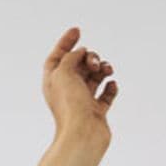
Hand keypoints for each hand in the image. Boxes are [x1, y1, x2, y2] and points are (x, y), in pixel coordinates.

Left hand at [42, 26, 117, 145]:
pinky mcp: (96, 112)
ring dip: (103, 69)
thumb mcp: (63, 72)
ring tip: (107, 71)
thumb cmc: (69, 105)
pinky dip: (110, 87)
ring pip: (94, 77)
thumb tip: (82, 53)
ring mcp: (82, 101)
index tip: (77, 31)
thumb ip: (71, 57)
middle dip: (90, 57)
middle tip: (94, 63)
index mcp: (53, 82)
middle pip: (79, 65)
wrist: (83, 135)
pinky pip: (106, 94)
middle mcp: (66, 91)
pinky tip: (111, 84)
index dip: (66, 42)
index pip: (58, 57)